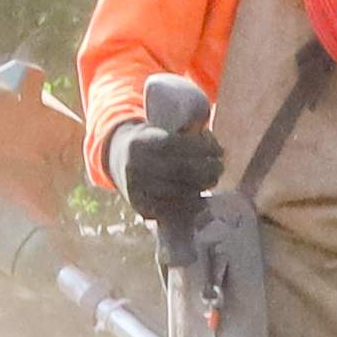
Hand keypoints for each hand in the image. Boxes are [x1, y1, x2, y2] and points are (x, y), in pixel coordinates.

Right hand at [115, 116, 224, 234]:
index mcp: (140, 142)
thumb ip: (183, 132)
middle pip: (180, 170)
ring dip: (201, 187)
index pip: (177, 144)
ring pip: (177, 191)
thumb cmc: (149, 141)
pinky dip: (189, 205)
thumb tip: (213, 144)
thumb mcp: (158, 128)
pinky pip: (169, 208)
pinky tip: (201, 200)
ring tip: (212, 180)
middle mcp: (135, 165)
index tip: (219, 150)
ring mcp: (135, 188)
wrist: (117, 158)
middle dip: (207, 169)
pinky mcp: (138, 205)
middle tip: (219, 167)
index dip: (203, 148)